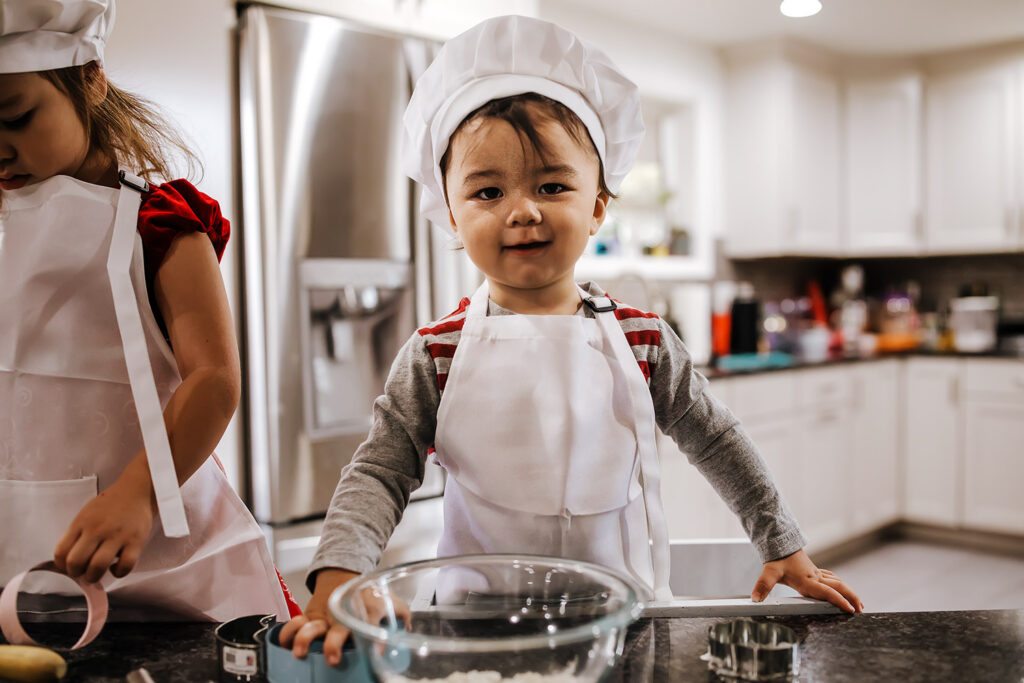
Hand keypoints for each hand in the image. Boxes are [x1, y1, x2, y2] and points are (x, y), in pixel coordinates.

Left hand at [53, 475, 154, 583]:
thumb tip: (68, 560)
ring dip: (94, 576)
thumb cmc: (111, 505)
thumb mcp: (86, 514)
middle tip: (82, 572)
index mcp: (82, 522)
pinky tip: (116, 567)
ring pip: (98, 567)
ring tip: (96, 573)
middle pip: (76, 562)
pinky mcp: (136, 542)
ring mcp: (118, 536)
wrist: (137, 491)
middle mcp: (98, 529)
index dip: (61, 566)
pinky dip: (119, 572)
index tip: (68, 567)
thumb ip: (76, 534)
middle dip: (76, 573)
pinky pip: (125, 566)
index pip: (61, 552)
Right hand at [279, 569, 411, 666]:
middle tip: (333, 658)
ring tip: (299, 653)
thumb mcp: (386, 600)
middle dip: (333, 644)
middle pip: (336, 630)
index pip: (372, 623)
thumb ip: (400, 613)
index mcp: (363, 611)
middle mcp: (341, 615)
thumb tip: (409, 628)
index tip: (378, 652)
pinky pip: (291, 625)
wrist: (341, 574)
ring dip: (303, 639)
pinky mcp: (306, 618)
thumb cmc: (365, 595)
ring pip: (308, 627)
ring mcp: (322, 617)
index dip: (376, 638)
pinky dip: (286, 634)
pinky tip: (284, 644)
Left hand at [750, 549, 863, 613]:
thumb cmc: (777, 559)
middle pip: (839, 587)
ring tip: (858, 604)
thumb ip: (763, 585)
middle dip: (852, 598)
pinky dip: (841, 586)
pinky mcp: (815, 571)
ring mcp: (817, 574)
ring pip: (838, 583)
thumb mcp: (769, 572)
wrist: (780, 542)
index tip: (851, 610)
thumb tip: (756, 599)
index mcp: (807, 581)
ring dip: (849, 593)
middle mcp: (815, 578)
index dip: (839, 601)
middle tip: (861, 610)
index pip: (827, 592)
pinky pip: (832, 579)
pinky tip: (842, 589)